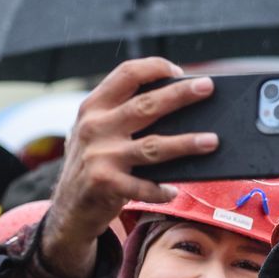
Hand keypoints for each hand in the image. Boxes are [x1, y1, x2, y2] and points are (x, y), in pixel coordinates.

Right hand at [38, 58, 216, 277]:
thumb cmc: (93, 164)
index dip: (154, 68)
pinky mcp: (105, 184)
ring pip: (153, 146)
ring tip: (212, 141)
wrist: (67, 209)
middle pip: (146, 105)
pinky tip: (174, 190)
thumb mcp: (96, 133)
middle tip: (208, 87)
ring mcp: (100, 156)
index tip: (178, 71)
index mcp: (93, 107)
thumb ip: (121, 116)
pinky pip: (144, 186)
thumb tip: (176, 104)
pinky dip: (162, 189)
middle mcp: (95, 127)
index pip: (126, 74)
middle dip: (180, 95)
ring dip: (186, 143)